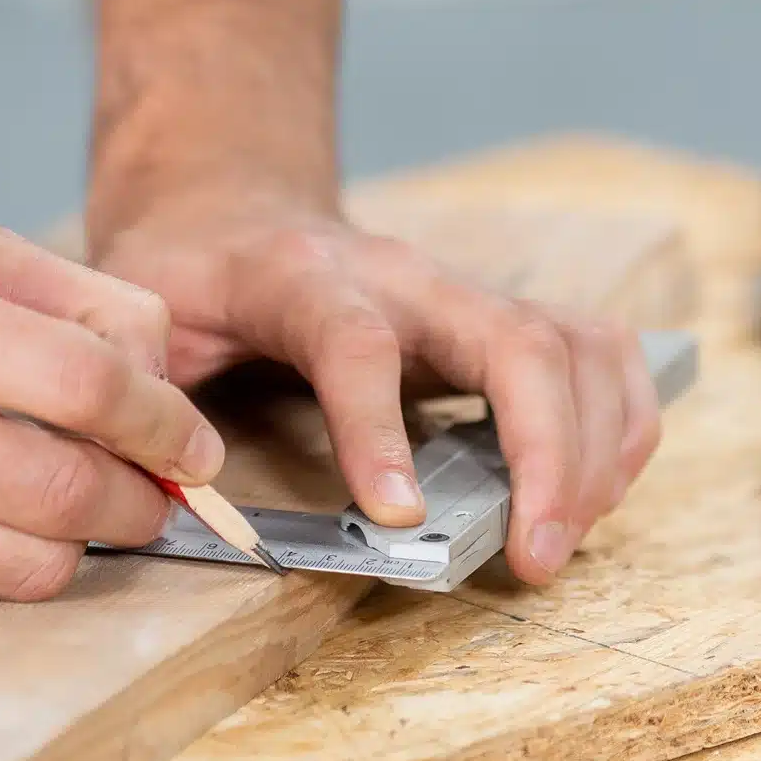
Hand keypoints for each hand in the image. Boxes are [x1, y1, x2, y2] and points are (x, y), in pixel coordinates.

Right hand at [0, 215, 223, 599]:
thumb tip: (160, 372)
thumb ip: (61, 295)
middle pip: (65, 492)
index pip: (84, 387)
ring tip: (85, 502)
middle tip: (160, 486)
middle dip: (144, 499)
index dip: (165, 421)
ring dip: (84, 542)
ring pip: (23, 564)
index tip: (193, 439)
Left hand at [92, 183, 662, 583]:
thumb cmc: (190, 274)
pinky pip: (599, 355)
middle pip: (516, 340)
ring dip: (594, 450)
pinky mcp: (504, 317)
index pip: (357, 345)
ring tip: (561, 538)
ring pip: (577, 347)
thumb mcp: (140, 315)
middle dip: (545, 454)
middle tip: (534, 556)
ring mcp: (466, 292)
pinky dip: (620, 425)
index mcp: (304, 279)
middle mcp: (407, 278)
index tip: (400, 516)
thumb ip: (151, 382)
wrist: (233, 204)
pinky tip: (596, 491)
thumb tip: (166, 473)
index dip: (380, 430)